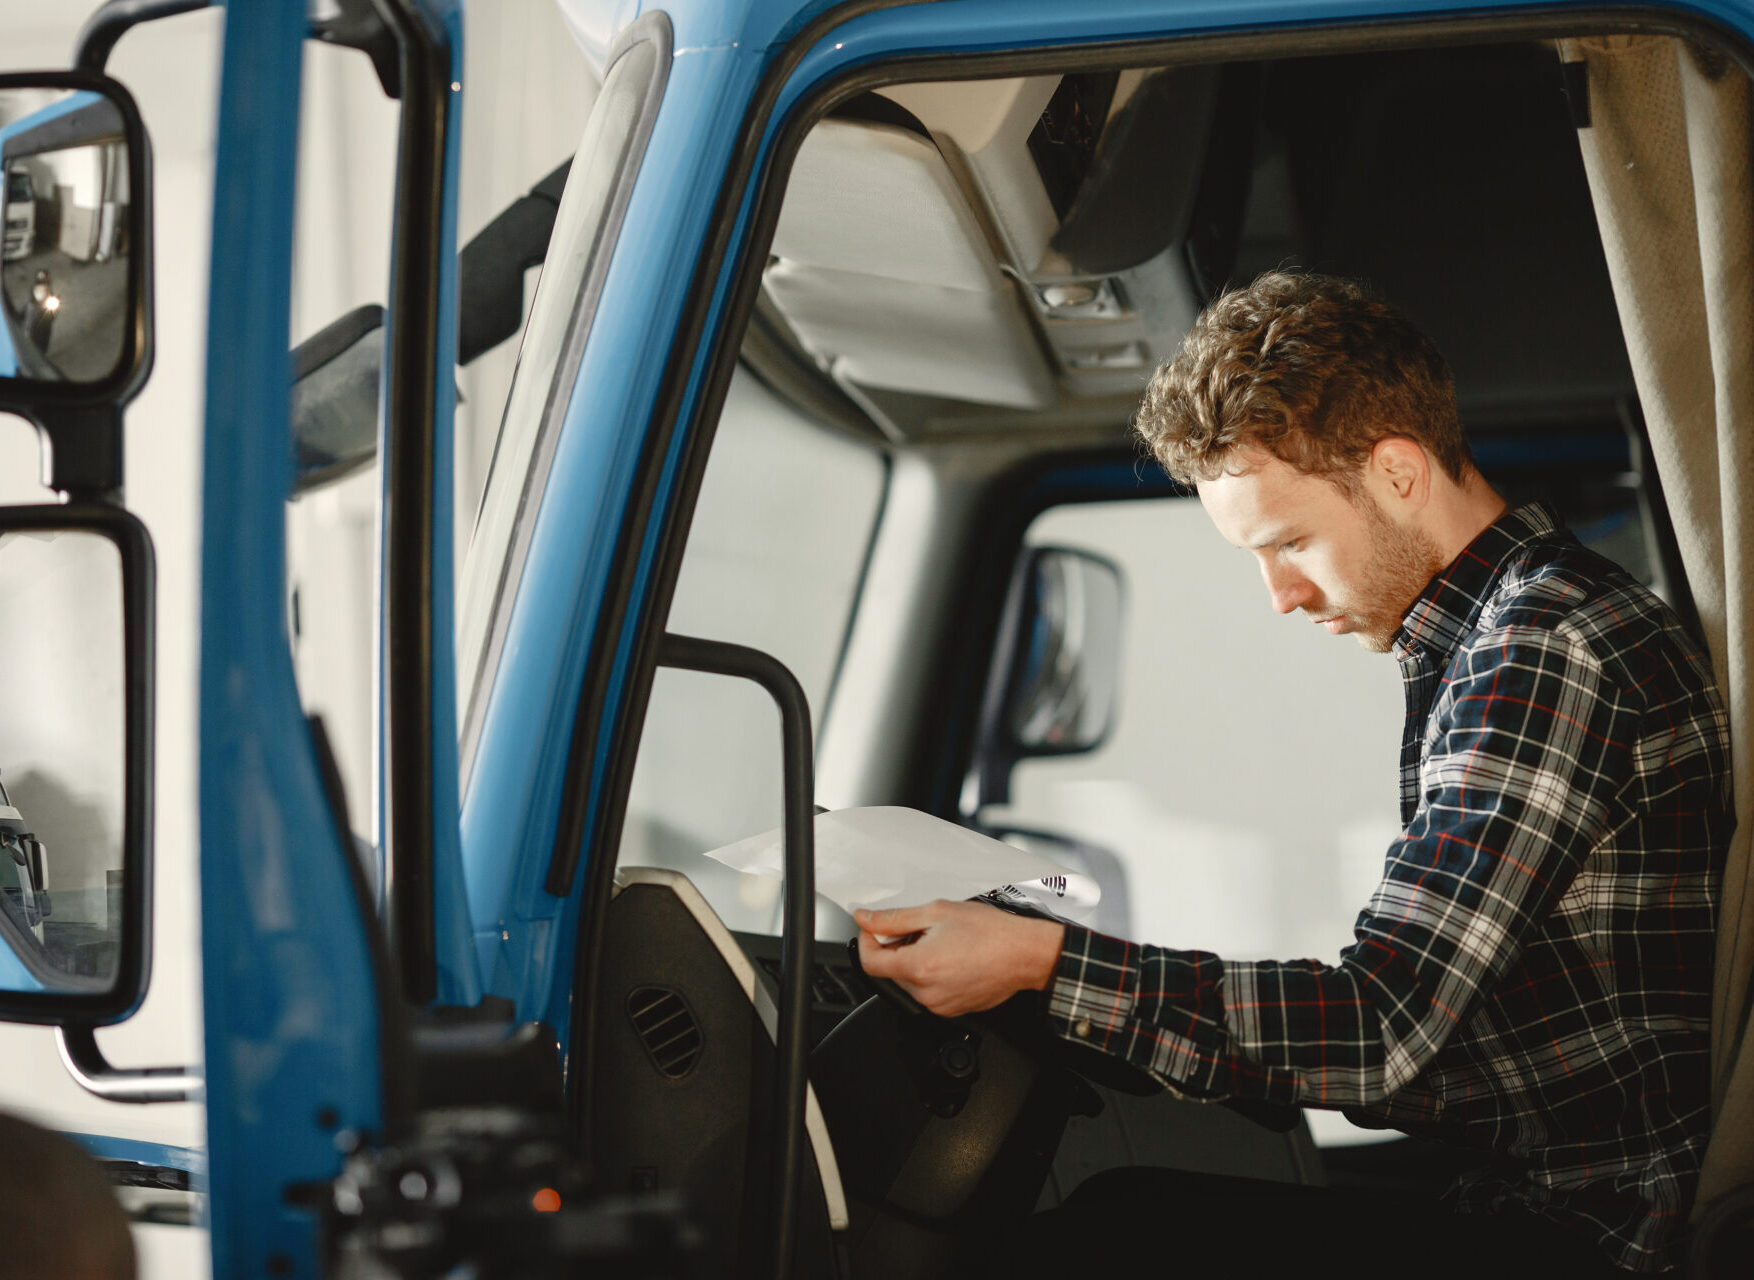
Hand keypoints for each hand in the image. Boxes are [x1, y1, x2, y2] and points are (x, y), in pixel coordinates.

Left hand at [854, 899, 1064, 1017]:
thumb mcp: (937, 912)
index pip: (869, 962)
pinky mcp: (952, 1011)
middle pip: (890, 972)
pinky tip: (950, 958)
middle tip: (919, 929)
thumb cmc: (991, 933)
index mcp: (919, 967)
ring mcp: (939, 1005)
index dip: (867, 941)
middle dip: (896, 948)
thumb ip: (895, 918)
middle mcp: (926, 993)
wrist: (1025, 954)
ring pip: (909, 982)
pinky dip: (931, 975)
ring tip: (940, 943)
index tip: (875, 929)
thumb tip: (866, 919)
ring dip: (914, 962)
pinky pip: (928, 993)